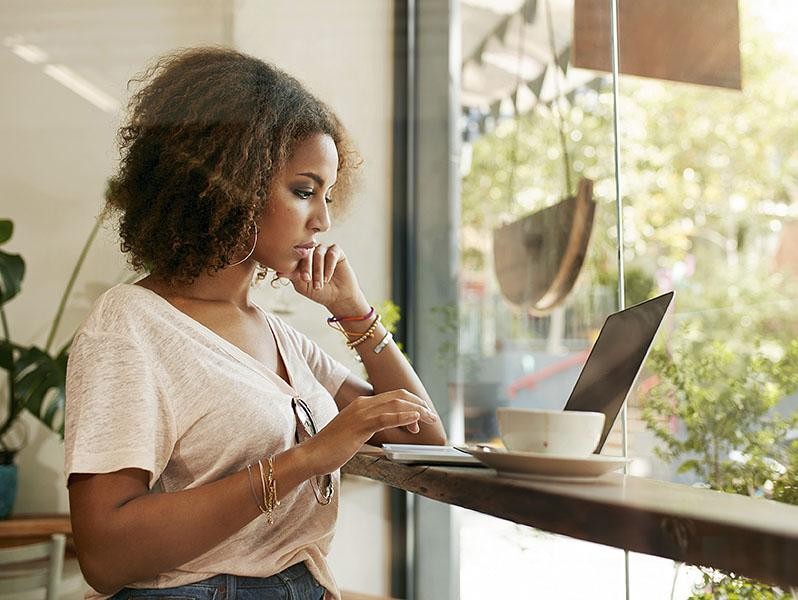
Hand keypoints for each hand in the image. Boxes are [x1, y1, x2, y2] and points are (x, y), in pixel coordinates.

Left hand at [277, 244, 366, 313]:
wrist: (338, 298)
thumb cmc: (318, 291)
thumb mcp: (302, 285)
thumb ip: (292, 276)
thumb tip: (278, 271)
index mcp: (301, 257)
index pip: (295, 255)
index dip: (296, 266)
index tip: (300, 279)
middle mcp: (312, 251)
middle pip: (307, 252)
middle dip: (307, 268)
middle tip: (307, 280)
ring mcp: (324, 249)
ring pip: (319, 253)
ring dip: (318, 270)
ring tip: (319, 284)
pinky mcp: (337, 251)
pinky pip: (332, 254)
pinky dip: (329, 267)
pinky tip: (327, 278)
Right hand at [302, 389, 437, 475]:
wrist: (311, 455)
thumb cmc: (331, 448)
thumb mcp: (355, 434)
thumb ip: (371, 429)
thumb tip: (387, 433)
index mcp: (362, 404)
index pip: (393, 397)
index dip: (411, 403)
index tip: (422, 415)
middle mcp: (363, 404)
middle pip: (399, 396)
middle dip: (419, 404)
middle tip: (431, 416)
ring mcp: (361, 413)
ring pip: (396, 404)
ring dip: (417, 410)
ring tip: (429, 418)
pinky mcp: (360, 425)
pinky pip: (385, 418)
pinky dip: (403, 417)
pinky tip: (415, 420)